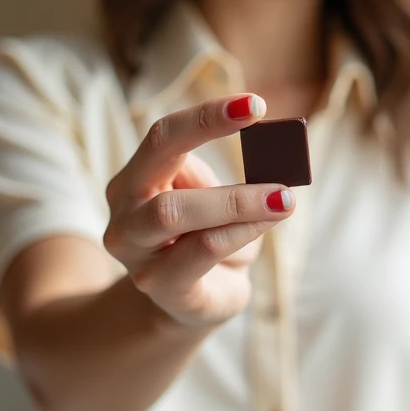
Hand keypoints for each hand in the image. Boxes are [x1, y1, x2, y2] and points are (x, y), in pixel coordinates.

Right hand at [103, 94, 294, 327]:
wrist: (189, 307)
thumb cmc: (206, 242)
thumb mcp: (220, 203)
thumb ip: (235, 181)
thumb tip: (273, 161)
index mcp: (136, 180)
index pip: (164, 135)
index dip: (206, 114)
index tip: (253, 104)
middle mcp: (126, 210)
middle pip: (158, 157)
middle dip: (208, 128)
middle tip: (260, 117)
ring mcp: (136, 251)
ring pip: (176, 210)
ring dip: (237, 197)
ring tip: (283, 195)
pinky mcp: (160, 284)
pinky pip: (204, 249)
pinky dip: (243, 230)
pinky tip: (271, 219)